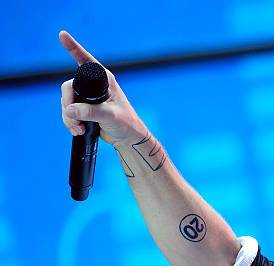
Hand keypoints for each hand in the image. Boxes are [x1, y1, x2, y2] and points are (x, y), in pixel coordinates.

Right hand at [59, 30, 146, 146]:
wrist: (128, 138)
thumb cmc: (126, 123)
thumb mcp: (109, 116)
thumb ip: (90, 112)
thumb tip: (69, 110)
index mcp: (104, 79)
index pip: (85, 61)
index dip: (73, 48)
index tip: (62, 35)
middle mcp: (94, 85)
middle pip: (68, 87)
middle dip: (67, 105)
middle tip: (75, 121)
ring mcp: (87, 97)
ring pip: (66, 102)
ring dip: (68, 117)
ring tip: (79, 128)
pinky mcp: (83, 109)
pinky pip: (68, 111)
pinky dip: (69, 122)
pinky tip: (77, 130)